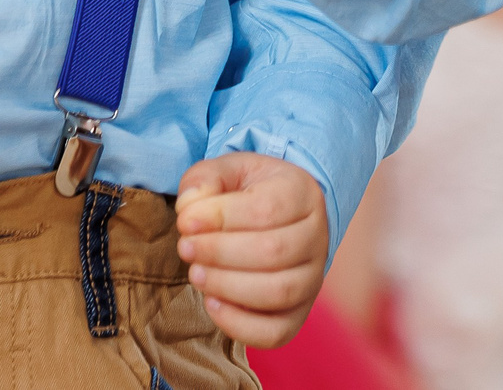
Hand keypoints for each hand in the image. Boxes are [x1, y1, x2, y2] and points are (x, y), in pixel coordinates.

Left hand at [175, 153, 331, 347]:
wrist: (279, 215)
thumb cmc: (249, 192)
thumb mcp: (229, 171)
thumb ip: (205, 180)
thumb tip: (189, 208)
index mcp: (303, 193)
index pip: (267, 210)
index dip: (220, 218)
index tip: (185, 221)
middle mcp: (317, 237)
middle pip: (273, 252)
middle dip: (219, 253)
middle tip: (185, 248)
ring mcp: (313, 278)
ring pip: (278, 292)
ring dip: (227, 286)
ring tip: (196, 273)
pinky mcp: (299, 313)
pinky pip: (276, 332)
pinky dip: (240, 324)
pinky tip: (212, 303)